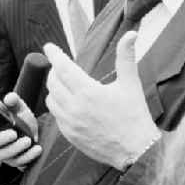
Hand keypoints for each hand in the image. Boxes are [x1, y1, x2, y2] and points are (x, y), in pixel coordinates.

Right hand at [0, 92, 40, 169]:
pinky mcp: (15, 161)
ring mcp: (4, 153)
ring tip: (28, 140)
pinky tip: (37, 149)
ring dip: (16, 148)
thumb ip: (14, 101)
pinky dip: (28, 156)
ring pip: (4, 155)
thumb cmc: (21, 118)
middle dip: (2, 139)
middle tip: (14, 134)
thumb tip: (9, 98)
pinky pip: (19, 163)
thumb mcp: (19, 108)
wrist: (33, 131)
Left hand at [43, 32, 159, 169]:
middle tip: (60, 65)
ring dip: (54, 89)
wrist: (136, 151)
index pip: (63, 67)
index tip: (48, 47)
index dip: (54, 55)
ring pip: (51, 99)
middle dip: (54, 70)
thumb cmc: (135, 116)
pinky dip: (57, 106)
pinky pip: (55, 116)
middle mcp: (75, 107)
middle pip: (53, 82)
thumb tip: (131, 34)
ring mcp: (70, 123)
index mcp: (88, 92)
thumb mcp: (131, 84)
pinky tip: (67, 103)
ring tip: (63, 83)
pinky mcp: (70, 136)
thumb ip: (126, 57)